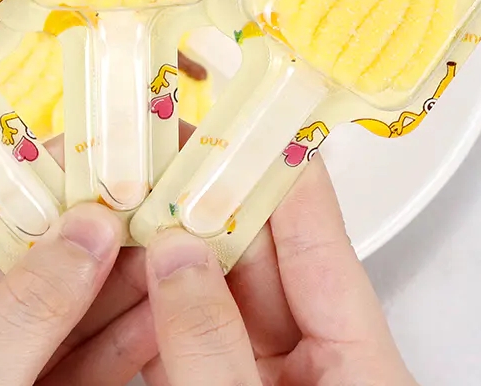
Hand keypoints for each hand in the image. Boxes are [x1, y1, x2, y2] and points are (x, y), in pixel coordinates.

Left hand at [0, 203, 156, 385]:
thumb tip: (85, 228)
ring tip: (173, 236)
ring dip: (120, 278)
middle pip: (19, 268)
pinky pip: (80, 363)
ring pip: (60, 313)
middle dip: (90, 235)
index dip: (31, 192)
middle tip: (149, 193)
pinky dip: (127, 338)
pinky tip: (167, 305)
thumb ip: (21, 310)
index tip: (92, 159)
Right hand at [142, 155, 418, 385]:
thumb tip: (174, 255)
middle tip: (159, 158)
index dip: (280, 172)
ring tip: (128, 202)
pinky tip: (120, 271)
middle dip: (205, 204)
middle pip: (259, 259)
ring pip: (215, 295)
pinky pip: (187, 338)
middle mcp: (316, 363)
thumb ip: (213, 345)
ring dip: (169, 252)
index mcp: (359, 364)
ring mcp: (265, 381)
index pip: (321, 240)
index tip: (241, 120)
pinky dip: (152, 308)